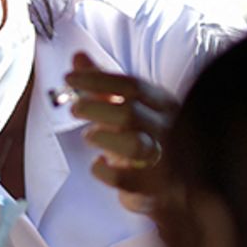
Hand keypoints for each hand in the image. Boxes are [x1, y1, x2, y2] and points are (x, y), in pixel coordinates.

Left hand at [65, 52, 178, 213]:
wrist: (178, 186)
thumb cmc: (147, 139)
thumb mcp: (129, 108)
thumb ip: (103, 84)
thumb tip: (77, 56)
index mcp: (163, 105)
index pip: (132, 85)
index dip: (97, 79)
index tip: (69, 77)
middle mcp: (168, 130)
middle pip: (129, 113)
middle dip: (95, 107)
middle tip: (74, 109)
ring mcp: (164, 161)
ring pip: (134, 145)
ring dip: (104, 138)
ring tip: (90, 137)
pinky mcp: (154, 190)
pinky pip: (126, 181)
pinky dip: (105, 172)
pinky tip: (98, 164)